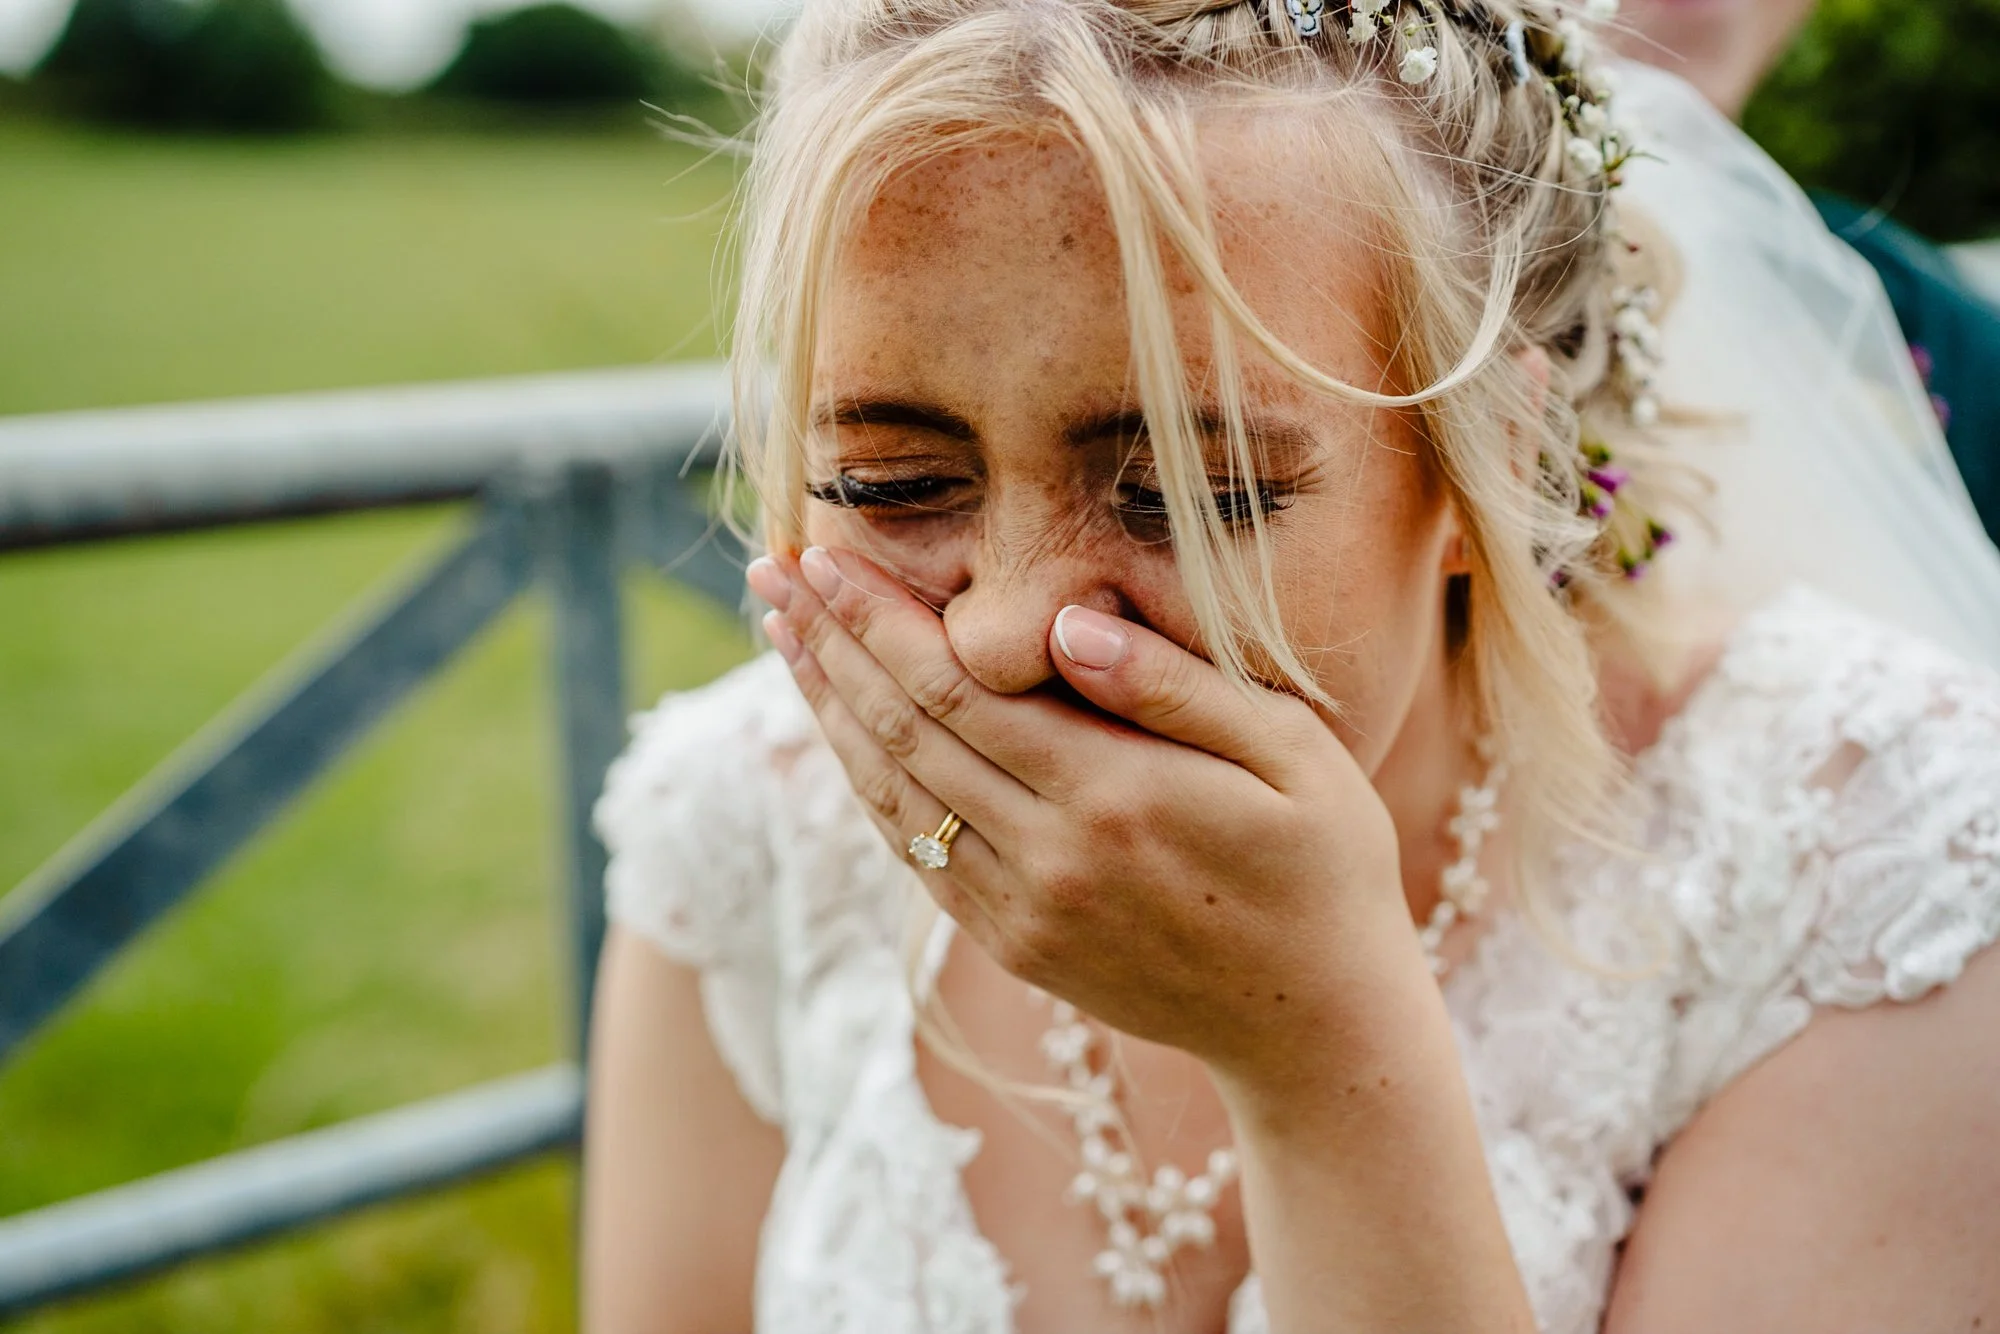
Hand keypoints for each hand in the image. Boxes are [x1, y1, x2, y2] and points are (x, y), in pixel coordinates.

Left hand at [748, 545, 1421, 1086]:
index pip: (958, 688)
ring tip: (783, 636)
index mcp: (1114, 795)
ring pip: (892, 796)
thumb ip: (1177, 687)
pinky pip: (916, 855)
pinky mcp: (1017, 945)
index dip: (879, 620)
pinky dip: (867, 787)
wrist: (1316, 1028)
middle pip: (903, 733)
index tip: (825, 557)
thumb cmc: (1326, 869)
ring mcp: (1024, 911)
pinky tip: (842, 733)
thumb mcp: (1294, 757)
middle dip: (830, 646)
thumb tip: (1066, 624)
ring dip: (828, 712)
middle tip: (773, 574)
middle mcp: (1050, 858)